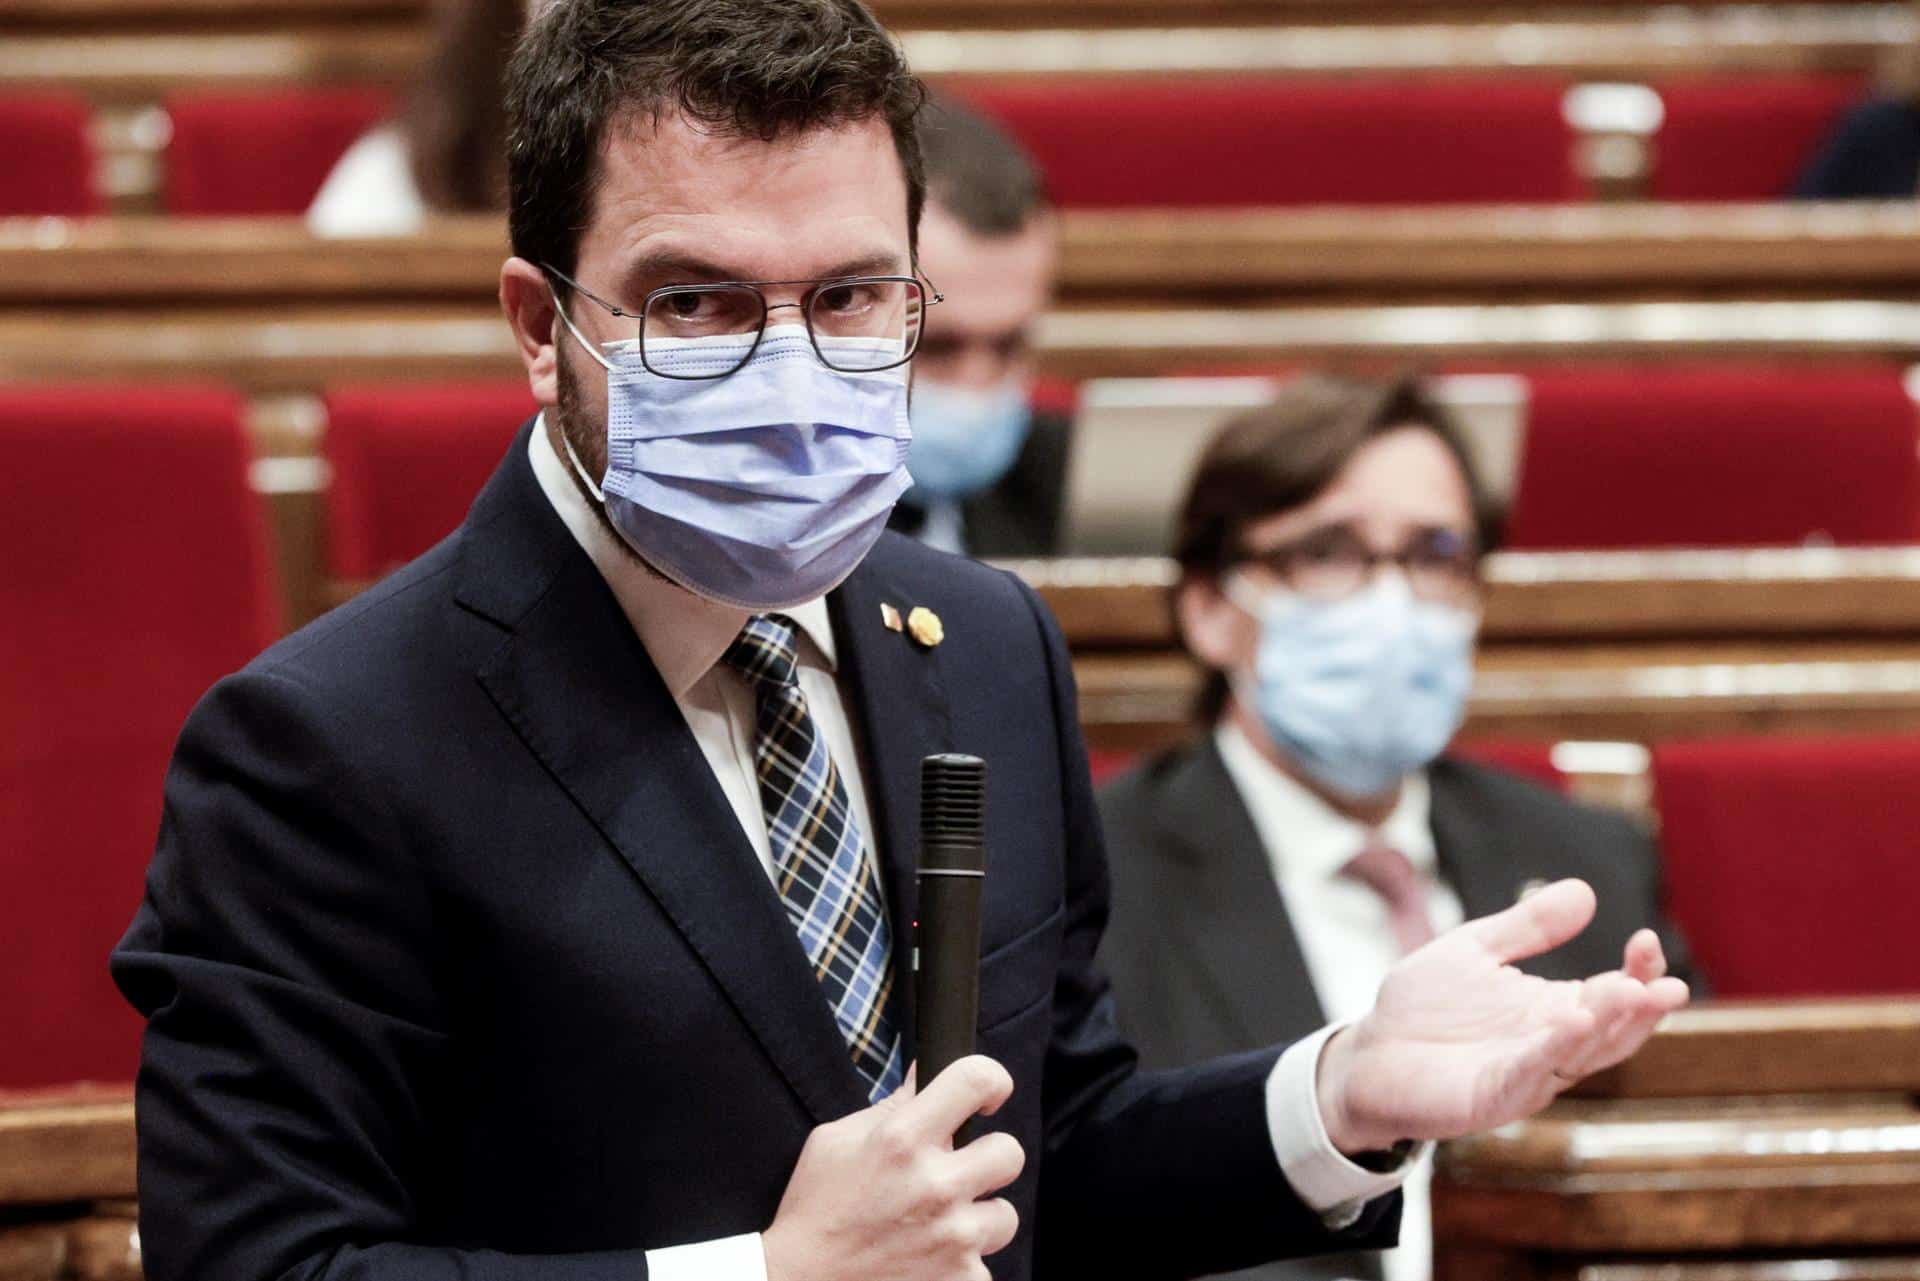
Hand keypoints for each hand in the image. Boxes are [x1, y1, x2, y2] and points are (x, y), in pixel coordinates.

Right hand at [763, 1056, 1025, 1280]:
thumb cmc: (815, 1208)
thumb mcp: (836, 1140)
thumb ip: (890, 1106)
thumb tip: (925, 1072)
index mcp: (902, 1139)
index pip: (976, 1080)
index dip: (992, 1080)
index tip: (988, 1095)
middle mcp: (935, 1185)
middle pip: (1010, 1151)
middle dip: (987, 1158)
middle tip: (959, 1170)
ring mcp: (953, 1238)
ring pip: (1004, 1215)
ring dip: (977, 1217)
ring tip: (940, 1223)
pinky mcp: (960, 1279)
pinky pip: (984, 1264)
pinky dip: (961, 1263)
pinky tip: (928, 1258)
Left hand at [1317, 878, 1690, 1153]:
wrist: (1369, 1054)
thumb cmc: (1425, 1007)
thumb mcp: (1478, 950)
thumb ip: (1529, 926)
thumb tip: (1585, 890)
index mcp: (1555, 1011)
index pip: (1613, 993)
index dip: (1637, 972)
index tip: (1646, 939)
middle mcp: (1551, 1047)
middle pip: (1611, 1031)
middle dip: (1640, 1008)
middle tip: (1668, 986)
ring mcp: (1526, 1075)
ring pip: (1580, 1056)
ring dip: (1607, 1027)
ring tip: (1628, 994)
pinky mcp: (1491, 1097)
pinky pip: (1528, 1073)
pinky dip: (1553, 1048)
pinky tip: (1572, 1020)